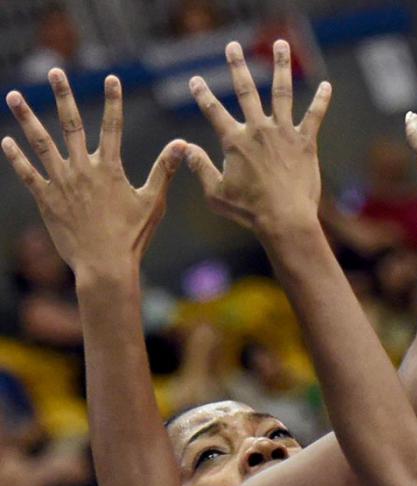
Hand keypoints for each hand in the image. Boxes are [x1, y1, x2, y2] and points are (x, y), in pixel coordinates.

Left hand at [2, 70, 184, 278]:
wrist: (104, 266)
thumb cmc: (131, 238)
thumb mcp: (153, 203)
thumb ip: (165, 170)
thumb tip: (182, 144)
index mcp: (110, 169)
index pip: (113, 127)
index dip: (113, 101)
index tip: (112, 78)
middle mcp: (83, 170)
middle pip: (72, 124)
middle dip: (63, 96)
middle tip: (55, 72)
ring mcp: (62, 183)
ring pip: (42, 143)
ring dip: (27, 118)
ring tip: (14, 96)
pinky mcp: (47, 200)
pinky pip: (28, 174)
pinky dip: (16, 157)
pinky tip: (6, 141)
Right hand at [186, 39, 330, 238]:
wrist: (284, 219)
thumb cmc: (249, 211)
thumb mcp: (216, 193)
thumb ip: (201, 168)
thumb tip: (186, 149)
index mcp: (234, 141)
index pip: (214, 112)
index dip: (203, 94)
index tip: (196, 79)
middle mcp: (258, 130)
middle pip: (246, 91)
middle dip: (238, 66)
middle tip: (233, 47)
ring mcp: (283, 133)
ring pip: (281, 91)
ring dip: (280, 65)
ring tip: (280, 44)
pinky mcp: (305, 143)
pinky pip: (314, 116)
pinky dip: (321, 100)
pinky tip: (326, 86)